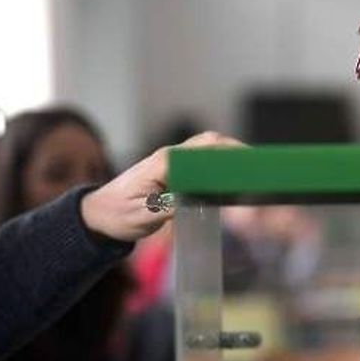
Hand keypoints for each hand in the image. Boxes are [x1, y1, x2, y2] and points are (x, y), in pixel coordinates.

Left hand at [81, 132, 242, 241]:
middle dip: (236, 151)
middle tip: (259, 167)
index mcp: (164, 163)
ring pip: (207, 152)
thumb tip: (196, 199)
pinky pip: (201, 164)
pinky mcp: (173, 173)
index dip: (229, 151)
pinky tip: (231, 181)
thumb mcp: (143, 216)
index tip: (249, 161)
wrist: (99, 215)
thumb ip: (169, 207)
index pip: (203, 148)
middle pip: (210, 144)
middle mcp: (170, 157)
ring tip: (252, 173)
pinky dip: (219, 167)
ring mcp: (172, 163)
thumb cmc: (118, 216)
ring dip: (229, 158)